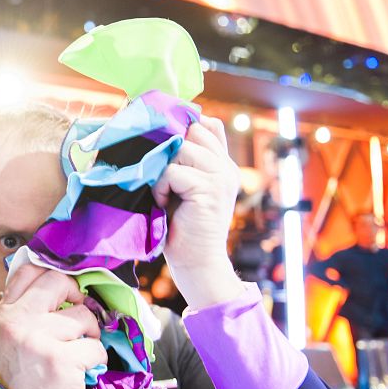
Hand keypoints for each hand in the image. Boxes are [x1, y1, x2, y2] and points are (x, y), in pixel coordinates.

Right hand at [0, 264, 105, 388]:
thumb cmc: (24, 381)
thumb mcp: (14, 340)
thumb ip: (29, 310)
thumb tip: (61, 281)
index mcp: (3, 314)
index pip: (28, 270)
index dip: (55, 275)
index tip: (67, 292)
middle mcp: (15, 321)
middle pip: (58, 282)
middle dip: (79, 300)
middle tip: (81, 322)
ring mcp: (36, 338)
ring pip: (84, 316)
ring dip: (89, 338)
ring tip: (75, 358)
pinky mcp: (59, 359)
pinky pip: (95, 346)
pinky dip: (95, 362)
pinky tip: (80, 375)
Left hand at [152, 115, 244, 308]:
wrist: (197, 263)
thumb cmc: (182, 228)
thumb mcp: (184, 188)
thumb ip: (184, 163)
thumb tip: (166, 134)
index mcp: (223, 164)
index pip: (208, 125)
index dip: (183, 128)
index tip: (163, 144)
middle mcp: (226, 167)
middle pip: (194, 131)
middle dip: (170, 148)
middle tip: (161, 174)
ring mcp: (221, 177)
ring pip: (182, 148)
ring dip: (163, 169)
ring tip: (163, 192)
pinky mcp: (209, 189)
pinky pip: (173, 172)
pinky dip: (161, 186)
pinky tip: (163, 202)